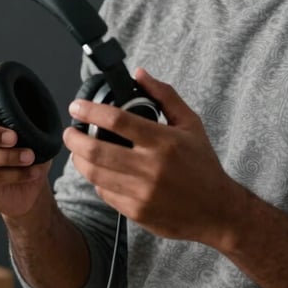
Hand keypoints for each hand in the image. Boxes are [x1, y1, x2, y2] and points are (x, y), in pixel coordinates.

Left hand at [64, 68, 244, 246]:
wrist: (217, 210)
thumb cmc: (203, 163)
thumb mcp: (190, 123)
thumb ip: (165, 95)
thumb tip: (139, 74)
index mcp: (164, 141)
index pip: (117, 121)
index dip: (90, 111)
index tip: (77, 107)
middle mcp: (151, 167)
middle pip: (97, 150)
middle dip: (74, 138)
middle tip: (71, 131)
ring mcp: (142, 193)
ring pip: (95, 174)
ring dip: (79, 159)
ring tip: (79, 149)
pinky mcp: (136, 212)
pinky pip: (104, 193)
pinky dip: (97, 179)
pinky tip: (100, 171)